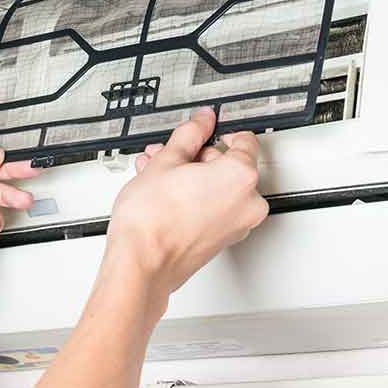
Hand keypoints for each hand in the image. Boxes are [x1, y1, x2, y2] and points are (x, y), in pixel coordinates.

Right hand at [105, 107, 268, 301]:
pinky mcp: (223, 241)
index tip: (205, 129)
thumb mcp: (165, 162)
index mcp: (241, 177)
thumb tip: (200, 123)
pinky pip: (214, 209)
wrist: (140, 264)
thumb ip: (189, 135)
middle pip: (229, 166)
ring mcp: (237, 226)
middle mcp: (247, 204)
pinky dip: (195, 199)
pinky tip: (165, 194)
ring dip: (191, 178)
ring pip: (219, 190)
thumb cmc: (151, 222)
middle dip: (197, 158)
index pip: (244, 141)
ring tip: (158, 175)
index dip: (218, 131)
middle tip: (170, 156)